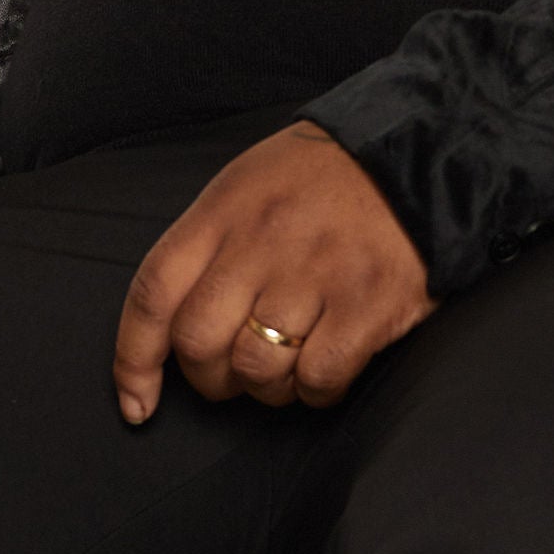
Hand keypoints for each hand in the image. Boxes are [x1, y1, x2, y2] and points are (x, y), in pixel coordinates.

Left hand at [112, 125, 435, 420]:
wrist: (420, 152)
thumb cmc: (326, 176)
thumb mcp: (248, 183)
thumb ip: (208, 244)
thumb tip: (171, 325)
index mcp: (224, 211)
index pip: (154, 293)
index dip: (134, 360)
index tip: (136, 402)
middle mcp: (261, 243)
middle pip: (199, 343)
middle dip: (208, 379)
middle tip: (232, 374)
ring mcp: (314, 275)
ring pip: (257, 371)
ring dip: (266, 388)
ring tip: (287, 367)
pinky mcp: (366, 304)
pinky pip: (319, 380)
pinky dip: (316, 392)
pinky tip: (326, 370)